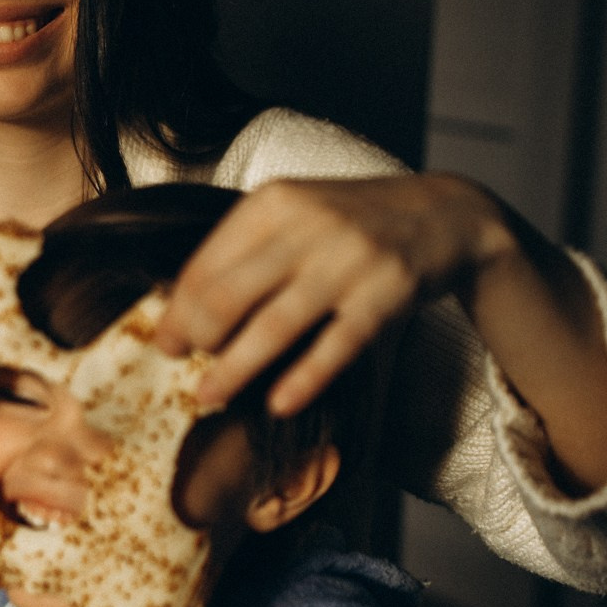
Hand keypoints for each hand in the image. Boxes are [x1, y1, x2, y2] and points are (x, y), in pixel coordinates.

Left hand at [153, 173, 514, 414]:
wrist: (443, 215)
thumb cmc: (353, 222)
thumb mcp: (297, 212)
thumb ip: (247, 248)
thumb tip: (182, 304)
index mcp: (275, 202)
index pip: (206, 263)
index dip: (177, 309)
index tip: (163, 340)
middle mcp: (308, 227)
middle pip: (229, 296)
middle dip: (196, 339)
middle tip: (180, 368)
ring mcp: (348, 263)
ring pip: (274, 327)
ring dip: (234, 369)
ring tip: (208, 396)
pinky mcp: (383, 298)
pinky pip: (333, 348)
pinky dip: (303, 380)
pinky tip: (278, 404)